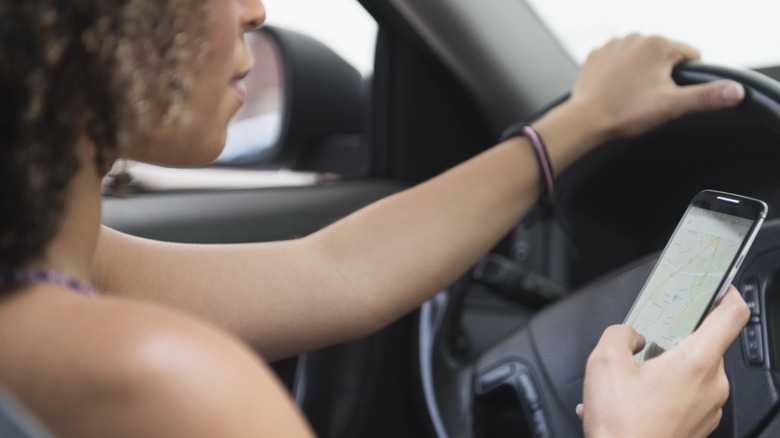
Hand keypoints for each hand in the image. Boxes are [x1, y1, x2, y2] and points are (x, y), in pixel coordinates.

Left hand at [570, 33, 744, 140]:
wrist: (585, 120)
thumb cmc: (624, 112)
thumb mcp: (672, 106)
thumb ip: (706, 96)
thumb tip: (733, 91)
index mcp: (658, 44)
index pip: (690, 56)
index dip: (686, 78)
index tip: (670, 94)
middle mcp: (635, 37)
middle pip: (664, 57)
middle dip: (662, 76)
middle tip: (647, 99)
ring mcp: (613, 44)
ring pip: (640, 59)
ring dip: (640, 75)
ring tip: (629, 96)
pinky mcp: (597, 55)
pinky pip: (618, 62)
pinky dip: (619, 75)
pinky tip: (614, 90)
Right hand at [580, 286, 749, 437]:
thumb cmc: (621, 425)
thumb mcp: (604, 362)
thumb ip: (619, 334)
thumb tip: (629, 334)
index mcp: (696, 362)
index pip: (732, 314)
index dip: (727, 293)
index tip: (718, 286)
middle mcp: (711, 385)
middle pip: (705, 344)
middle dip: (675, 340)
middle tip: (649, 341)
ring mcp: (708, 408)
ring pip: (693, 372)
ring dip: (665, 368)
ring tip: (632, 379)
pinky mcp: (699, 426)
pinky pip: (686, 396)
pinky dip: (662, 391)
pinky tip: (632, 400)